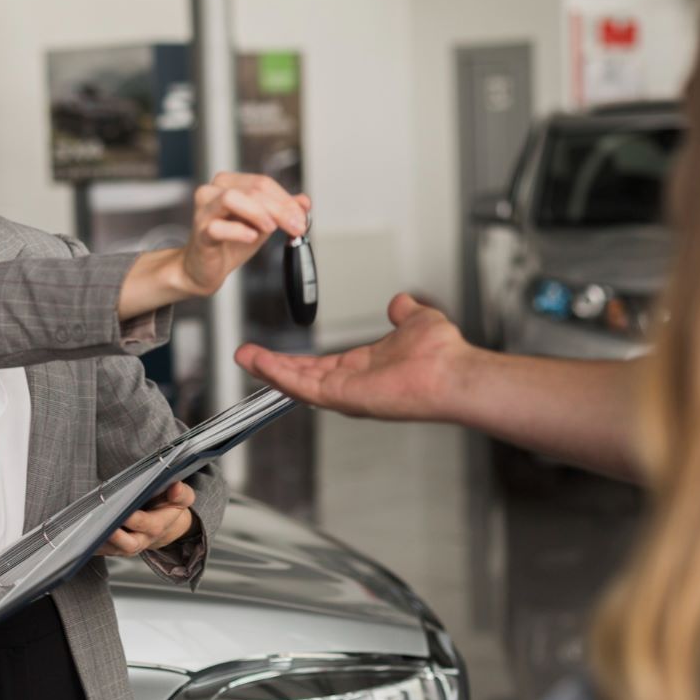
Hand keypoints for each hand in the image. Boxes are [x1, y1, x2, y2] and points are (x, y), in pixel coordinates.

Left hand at [95, 482, 196, 556]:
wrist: (165, 526)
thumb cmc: (169, 507)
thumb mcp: (182, 499)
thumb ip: (181, 494)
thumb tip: (175, 487)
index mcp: (157, 526)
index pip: (145, 524)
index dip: (135, 519)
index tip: (124, 511)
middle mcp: (140, 540)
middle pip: (127, 544)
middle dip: (115, 537)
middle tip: (101, 525)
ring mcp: (125, 546)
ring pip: (110, 548)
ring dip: (98, 540)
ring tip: (86, 528)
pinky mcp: (112, 547)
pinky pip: (99, 549)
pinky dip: (89, 543)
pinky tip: (78, 533)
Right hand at [182, 173, 310, 296]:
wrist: (205, 268)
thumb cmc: (230, 243)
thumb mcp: (262, 224)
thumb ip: (282, 210)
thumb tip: (304, 201)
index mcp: (229, 183)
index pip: (263, 183)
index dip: (286, 200)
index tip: (301, 218)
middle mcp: (213, 191)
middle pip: (253, 189)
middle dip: (280, 209)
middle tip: (296, 226)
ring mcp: (204, 211)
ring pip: (232, 198)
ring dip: (258, 212)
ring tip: (271, 228)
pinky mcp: (201, 233)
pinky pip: (218, 227)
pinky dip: (239, 231)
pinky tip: (251, 237)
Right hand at [234, 293, 476, 420]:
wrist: (454, 371)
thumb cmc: (444, 353)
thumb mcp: (418, 320)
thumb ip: (404, 312)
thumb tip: (399, 302)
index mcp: (364, 366)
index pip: (320, 365)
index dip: (294, 359)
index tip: (272, 353)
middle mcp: (352, 383)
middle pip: (302, 376)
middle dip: (272, 367)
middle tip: (245, 356)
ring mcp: (347, 393)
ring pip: (298, 382)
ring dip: (270, 370)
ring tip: (244, 357)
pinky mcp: (345, 397)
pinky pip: (306, 388)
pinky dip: (283, 376)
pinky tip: (263, 365)